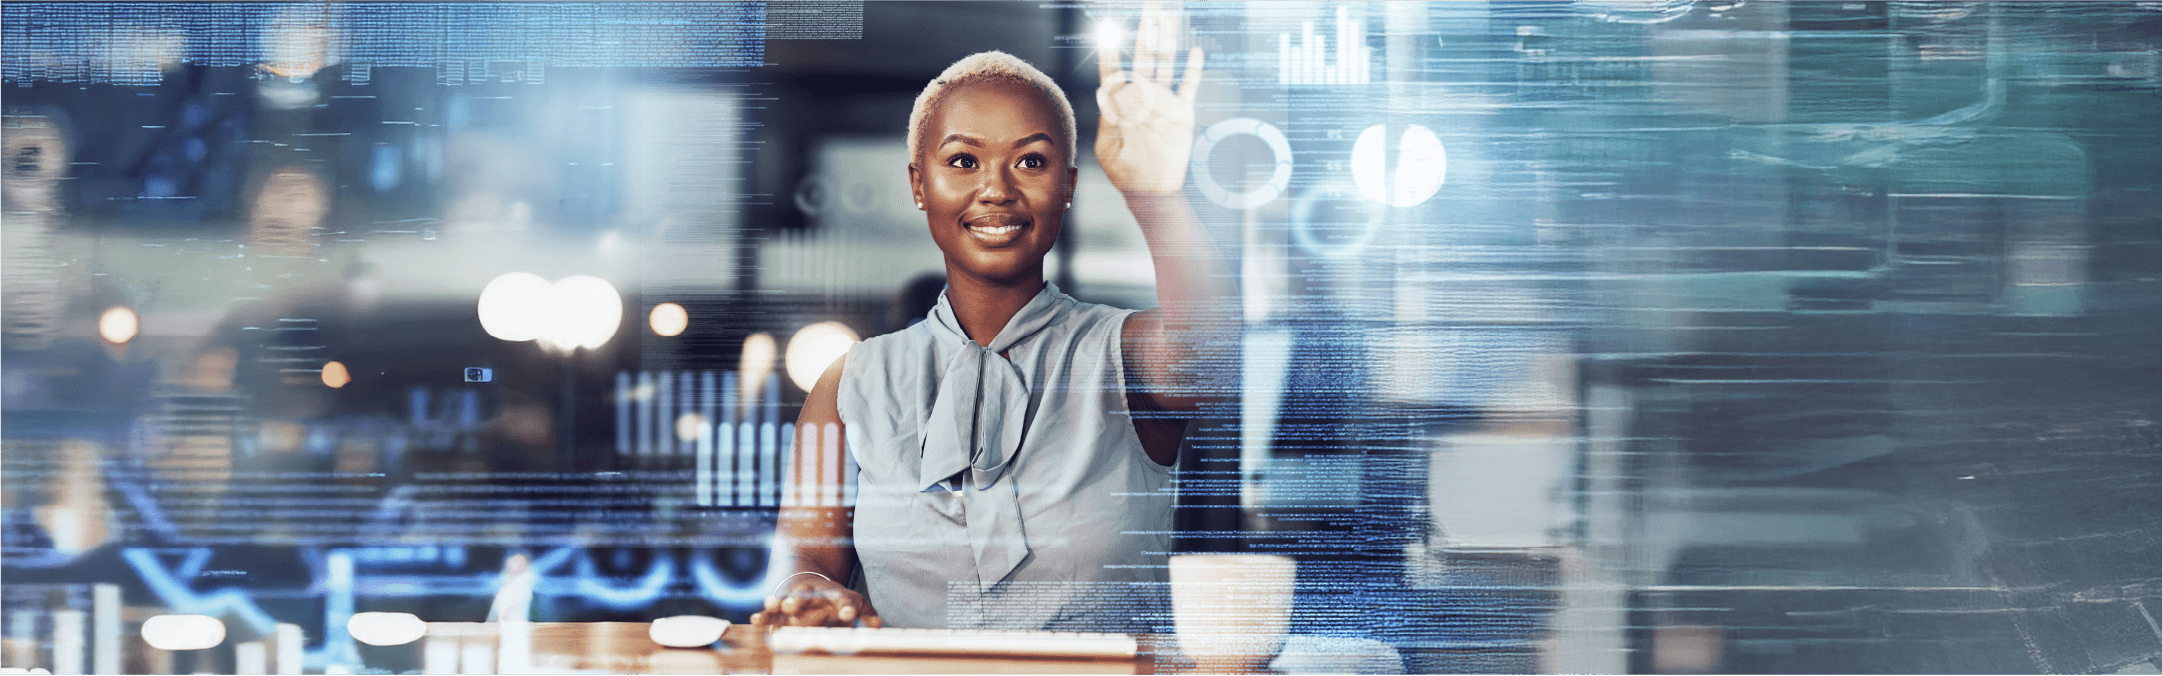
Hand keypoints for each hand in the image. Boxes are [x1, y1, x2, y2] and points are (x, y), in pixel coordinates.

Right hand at [749, 574, 880, 627]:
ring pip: (789, 598)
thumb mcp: (855, 604)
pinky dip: (764, 614)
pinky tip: (756, 620)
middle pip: (809, 596)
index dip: (845, 606)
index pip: (842, 598)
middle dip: (802, 601)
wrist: (811, 580)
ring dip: (784, 601)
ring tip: (780, 606)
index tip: (847, 614)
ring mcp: (796, 597)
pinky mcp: (781, 604)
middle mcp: (815, 594)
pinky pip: (771, 610)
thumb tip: (877, 625)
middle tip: (795, 607)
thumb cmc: (838, 600)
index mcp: (836, 595)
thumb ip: (866, 614)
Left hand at [1095, 2, 1203, 196]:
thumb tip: (1106, 89)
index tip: (1107, 28)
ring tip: (1169, 16)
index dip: (1110, 49)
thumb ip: (1112, 118)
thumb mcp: (1110, 148)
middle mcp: (1142, 97)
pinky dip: (1192, 70)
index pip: (1113, 70)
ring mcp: (1163, 103)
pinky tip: (1195, 51)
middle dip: (1146, 30)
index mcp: (1120, 104)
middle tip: (1151, 4)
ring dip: (1168, 39)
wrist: (1151, 192)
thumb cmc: (1125, 173)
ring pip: (1166, 63)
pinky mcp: (1182, 113)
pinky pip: (1188, 87)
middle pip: (1144, 56)